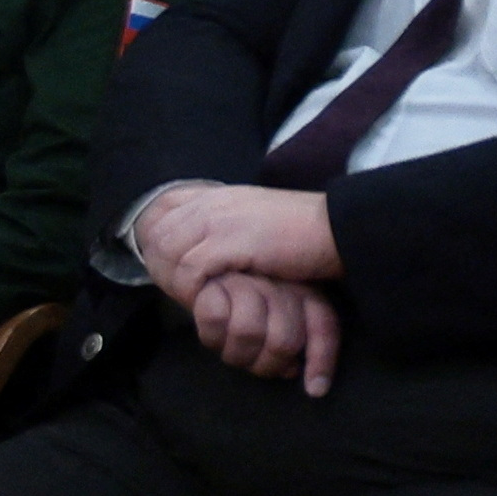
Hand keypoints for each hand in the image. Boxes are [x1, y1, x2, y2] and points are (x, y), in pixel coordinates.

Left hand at [138, 180, 338, 303]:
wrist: (337, 229)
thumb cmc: (303, 232)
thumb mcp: (255, 222)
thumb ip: (226, 228)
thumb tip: (203, 254)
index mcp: (216, 196)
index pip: (163, 215)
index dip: (160, 245)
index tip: (173, 270)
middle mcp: (211, 203)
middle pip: (159, 235)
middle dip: (163, 265)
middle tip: (180, 291)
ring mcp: (217, 219)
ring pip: (169, 253)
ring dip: (178, 279)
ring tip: (194, 299)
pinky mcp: (228, 241)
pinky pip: (191, 270)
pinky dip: (194, 288)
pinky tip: (209, 299)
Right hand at [191, 267, 346, 393]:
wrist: (211, 274)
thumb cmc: (252, 308)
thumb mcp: (284, 323)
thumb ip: (295, 345)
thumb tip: (295, 376)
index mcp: (307, 292)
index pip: (323, 328)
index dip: (321, 363)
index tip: (315, 391)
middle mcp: (282, 285)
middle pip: (282, 342)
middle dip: (267, 366)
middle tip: (254, 367)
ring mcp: (248, 282)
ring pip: (247, 332)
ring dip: (237, 356)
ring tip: (233, 355)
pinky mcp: (215, 283)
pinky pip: (214, 320)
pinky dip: (212, 338)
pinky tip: (215, 338)